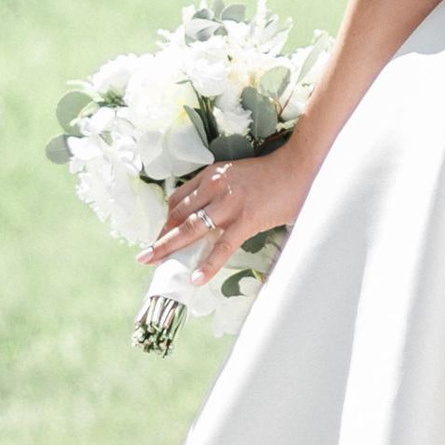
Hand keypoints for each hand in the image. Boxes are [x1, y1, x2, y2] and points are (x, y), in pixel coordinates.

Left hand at [145, 141, 310, 285]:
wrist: (300, 167)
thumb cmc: (272, 175)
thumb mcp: (236, 175)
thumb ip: (219, 191)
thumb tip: (207, 217)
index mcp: (211, 175)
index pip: (178, 200)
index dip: (165, 221)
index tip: (159, 237)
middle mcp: (214, 187)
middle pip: (178, 215)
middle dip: (159, 237)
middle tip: (144, 256)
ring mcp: (229, 203)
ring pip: (191, 229)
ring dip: (170, 248)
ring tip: (155, 264)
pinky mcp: (245, 219)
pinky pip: (222, 246)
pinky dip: (208, 263)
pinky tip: (197, 277)